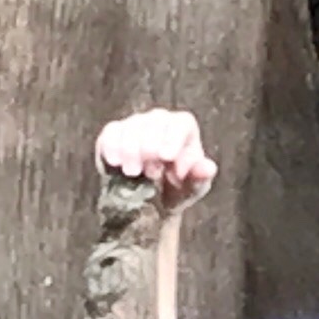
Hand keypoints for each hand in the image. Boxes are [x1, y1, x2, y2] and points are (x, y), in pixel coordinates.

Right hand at [97, 109, 217, 208]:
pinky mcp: (114, 132)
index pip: (180, 124)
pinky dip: (111, 147)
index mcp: (184, 128)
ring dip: (130, 150)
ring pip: (131, 128)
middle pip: (153, 123)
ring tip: (133, 173)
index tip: (166, 157)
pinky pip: (111, 133)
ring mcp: (135, 123)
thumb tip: (208, 167)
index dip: (173, 138)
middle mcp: (160, 120)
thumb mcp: (193, 188)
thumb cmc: (178, 188)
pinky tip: (115, 163)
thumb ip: (200, 177)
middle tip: (151, 173)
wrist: (152, 198)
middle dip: (150, 148)